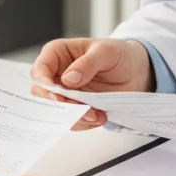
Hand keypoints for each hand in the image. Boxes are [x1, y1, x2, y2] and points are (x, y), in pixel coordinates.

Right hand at [29, 38, 154, 130]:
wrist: (136, 73)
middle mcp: (56, 74)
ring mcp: (64, 93)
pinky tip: (100, 116)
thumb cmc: (119, 55)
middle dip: (61, 106)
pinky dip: (84, 123)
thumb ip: (87, 63)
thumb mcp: (107, 52)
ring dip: (75, 117)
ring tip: (97, 115)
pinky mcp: (73, 107)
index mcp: (57, 54)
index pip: (39, 70)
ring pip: (55, 112)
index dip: (44, 84)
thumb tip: (68, 79)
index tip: (58, 97)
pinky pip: (70, 121)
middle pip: (42, 94)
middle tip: (83, 109)